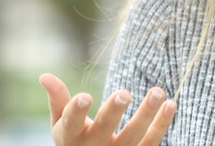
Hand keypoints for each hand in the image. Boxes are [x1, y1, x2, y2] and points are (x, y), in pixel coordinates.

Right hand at [40, 73, 176, 145]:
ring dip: (147, 115)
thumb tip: (44, 75)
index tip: (85, 96)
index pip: (72, 123)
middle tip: (125, 93)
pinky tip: (170, 104)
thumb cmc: (74, 139)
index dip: (77, 111)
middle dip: (114, 112)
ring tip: (158, 91)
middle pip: (105, 130)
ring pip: (133, 137)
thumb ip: (57, 99)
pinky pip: (151, 142)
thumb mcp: (61, 123)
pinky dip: (161, 125)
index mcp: (71, 138)